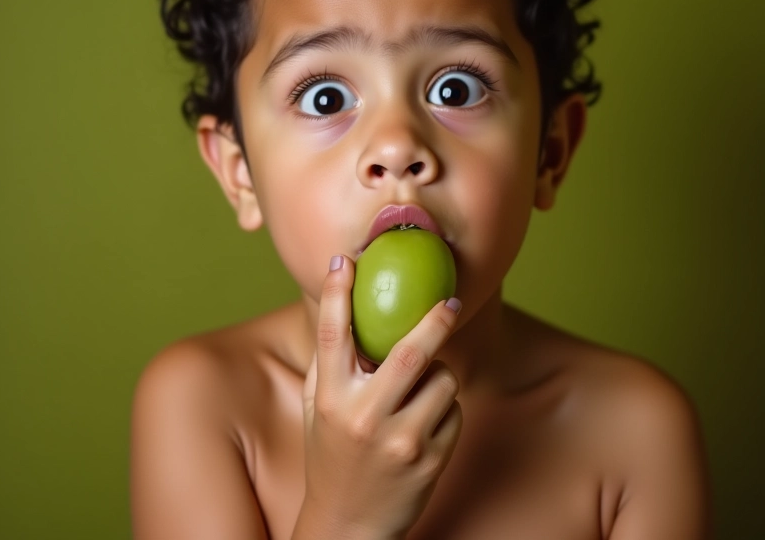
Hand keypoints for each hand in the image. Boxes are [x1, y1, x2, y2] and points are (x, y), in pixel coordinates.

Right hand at [294, 255, 462, 539]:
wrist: (349, 525)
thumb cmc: (332, 453)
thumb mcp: (320, 407)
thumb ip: (332, 362)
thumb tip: (350, 303)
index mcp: (332, 398)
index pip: (332, 335)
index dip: (337, 293)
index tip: (346, 262)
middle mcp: (364, 417)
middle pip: (409, 353)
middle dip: (435, 320)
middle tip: (451, 301)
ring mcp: (401, 441)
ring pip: (442, 381)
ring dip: (439, 375)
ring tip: (418, 395)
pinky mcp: (431, 459)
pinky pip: (454, 411)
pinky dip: (445, 408)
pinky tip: (424, 427)